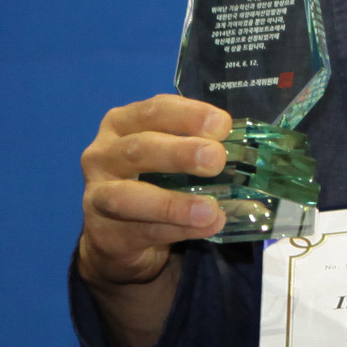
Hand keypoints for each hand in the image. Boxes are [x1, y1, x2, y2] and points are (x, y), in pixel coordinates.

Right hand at [77, 94, 231, 346]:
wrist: (117, 236)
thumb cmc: (154, 181)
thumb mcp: (170, 157)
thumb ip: (199, 147)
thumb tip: (250, 149)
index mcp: (123, 124)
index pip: (153, 110)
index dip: (188, 115)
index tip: (222, 125)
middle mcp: (103, 155)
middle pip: (138, 149)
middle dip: (179, 153)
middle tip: (217, 159)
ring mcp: (97, 196)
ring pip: (128, 197)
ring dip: (173, 203)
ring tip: (210, 208)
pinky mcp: (104, 233)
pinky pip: (140, 231)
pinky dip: (175, 229)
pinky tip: (204, 227)